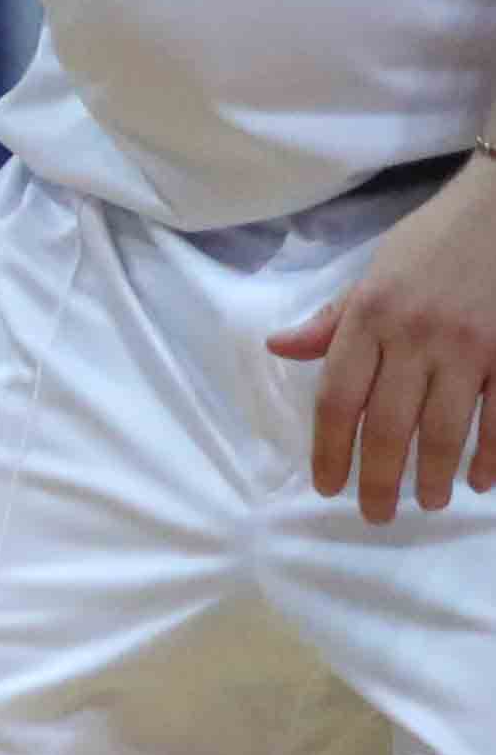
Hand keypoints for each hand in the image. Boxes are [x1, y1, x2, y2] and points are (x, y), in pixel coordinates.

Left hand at [272, 158, 495, 519]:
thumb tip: (279, 348)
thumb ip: (333, 320)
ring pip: (445, 428)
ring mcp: (470, 346)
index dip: (329, 450)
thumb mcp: (372, 272)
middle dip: (378, 479)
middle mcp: (415, 337)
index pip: (337, 399)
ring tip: (428, 502)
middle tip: (374, 513)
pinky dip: (492, 454)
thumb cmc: (432, 240)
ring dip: (434, 474)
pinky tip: (482, 481)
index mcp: (370, 318)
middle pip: (387, 426)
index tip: (327, 486)